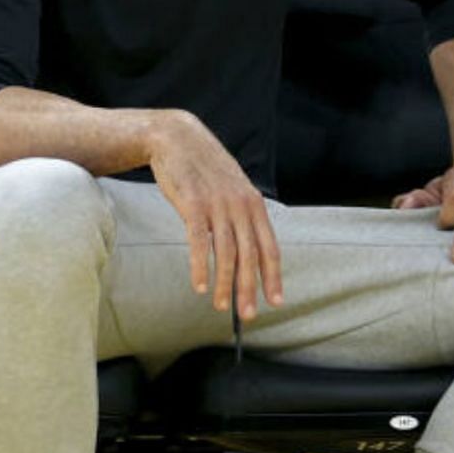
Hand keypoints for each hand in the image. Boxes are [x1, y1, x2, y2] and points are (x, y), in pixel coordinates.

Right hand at [145, 110, 282, 318]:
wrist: (178, 138)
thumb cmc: (205, 169)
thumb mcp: (232, 189)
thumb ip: (242, 215)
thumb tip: (248, 249)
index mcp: (254, 204)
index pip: (270, 248)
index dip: (273, 277)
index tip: (276, 302)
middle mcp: (240, 206)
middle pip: (250, 256)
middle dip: (249, 288)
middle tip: (247, 314)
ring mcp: (217, 205)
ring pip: (226, 253)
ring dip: (224, 283)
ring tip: (220, 305)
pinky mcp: (193, 204)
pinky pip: (199, 242)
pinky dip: (201, 267)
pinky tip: (199, 285)